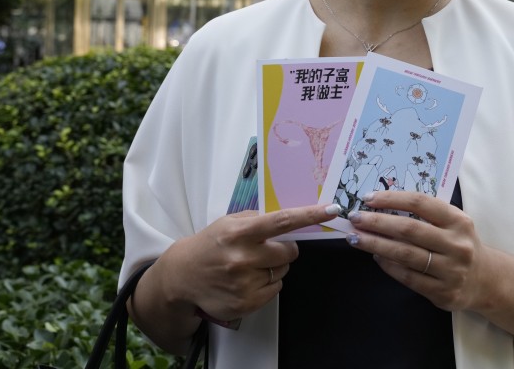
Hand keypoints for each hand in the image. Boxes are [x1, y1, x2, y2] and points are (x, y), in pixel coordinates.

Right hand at [159, 203, 340, 322]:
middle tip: (267, 249)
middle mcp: (243, 258)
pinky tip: (247, 280)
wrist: (182, 277)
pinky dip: (267, 284)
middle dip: (285, 249)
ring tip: (250, 266)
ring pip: (283, 272)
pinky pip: (275, 290)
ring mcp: (245, 283)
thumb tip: (291, 218)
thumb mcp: (229, 222)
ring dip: (274, 268)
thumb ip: (258, 219)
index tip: (332, 210)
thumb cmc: (210, 245)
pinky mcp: (246, 303)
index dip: (310, 215)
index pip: (282, 221)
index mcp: (239, 232)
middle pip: (289, 252)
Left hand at [344, 190, 488, 312]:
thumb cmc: (459, 244)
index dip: (392, 199)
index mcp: (458, 221)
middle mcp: (457, 245)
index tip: (368, 198)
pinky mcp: (443, 292)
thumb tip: (381, 206)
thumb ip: (425, 215)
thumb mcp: (452, 224)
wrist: (485, 280)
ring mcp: (451, 271)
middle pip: (409, 229)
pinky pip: (408, 277)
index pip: (420, 203)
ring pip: (405, 255)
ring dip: (376, 245)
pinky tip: (376, 257)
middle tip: (355, 218)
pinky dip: (388, 266)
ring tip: (356, 238)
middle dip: (377, 222)